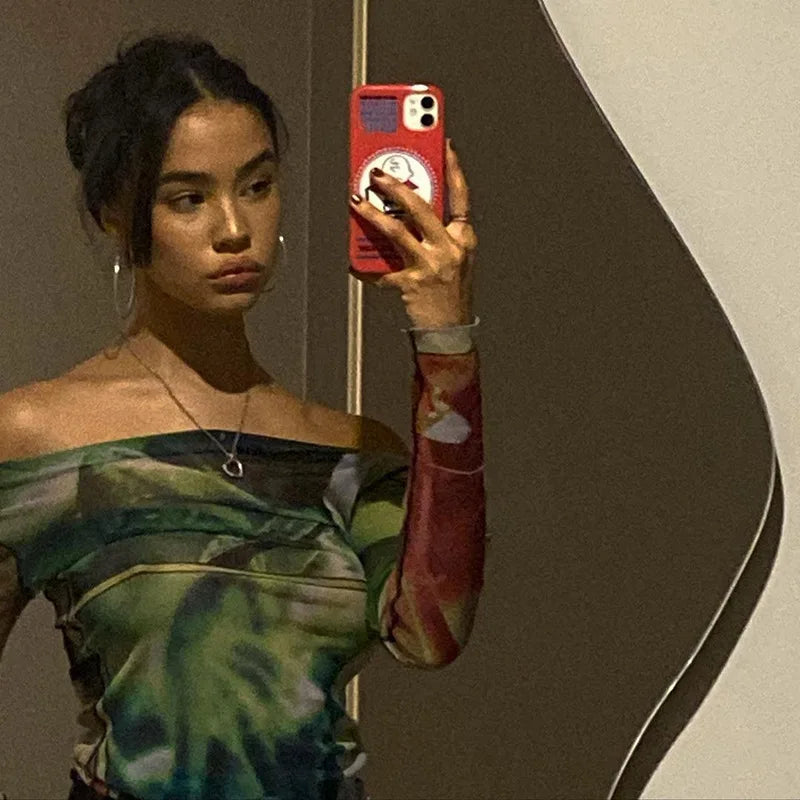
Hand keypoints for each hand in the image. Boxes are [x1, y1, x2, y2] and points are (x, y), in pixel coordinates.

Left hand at [348, 139, 476, 328]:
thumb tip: (404, 207)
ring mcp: (429, 266)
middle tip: (377, 173)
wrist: (450, 332)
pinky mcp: (410, 284)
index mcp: (463, 239)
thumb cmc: (449, 292)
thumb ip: (435, 233)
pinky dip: (363, 266)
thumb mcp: (453, 258)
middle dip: (395, 186)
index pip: (461, 196)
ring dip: (372, 214)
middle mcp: (449, 249)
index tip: (443, 144)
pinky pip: (380, 270)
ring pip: (396, 231)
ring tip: (356, 201)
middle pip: (420, 207)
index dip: (453, 168)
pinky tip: (352, 260)